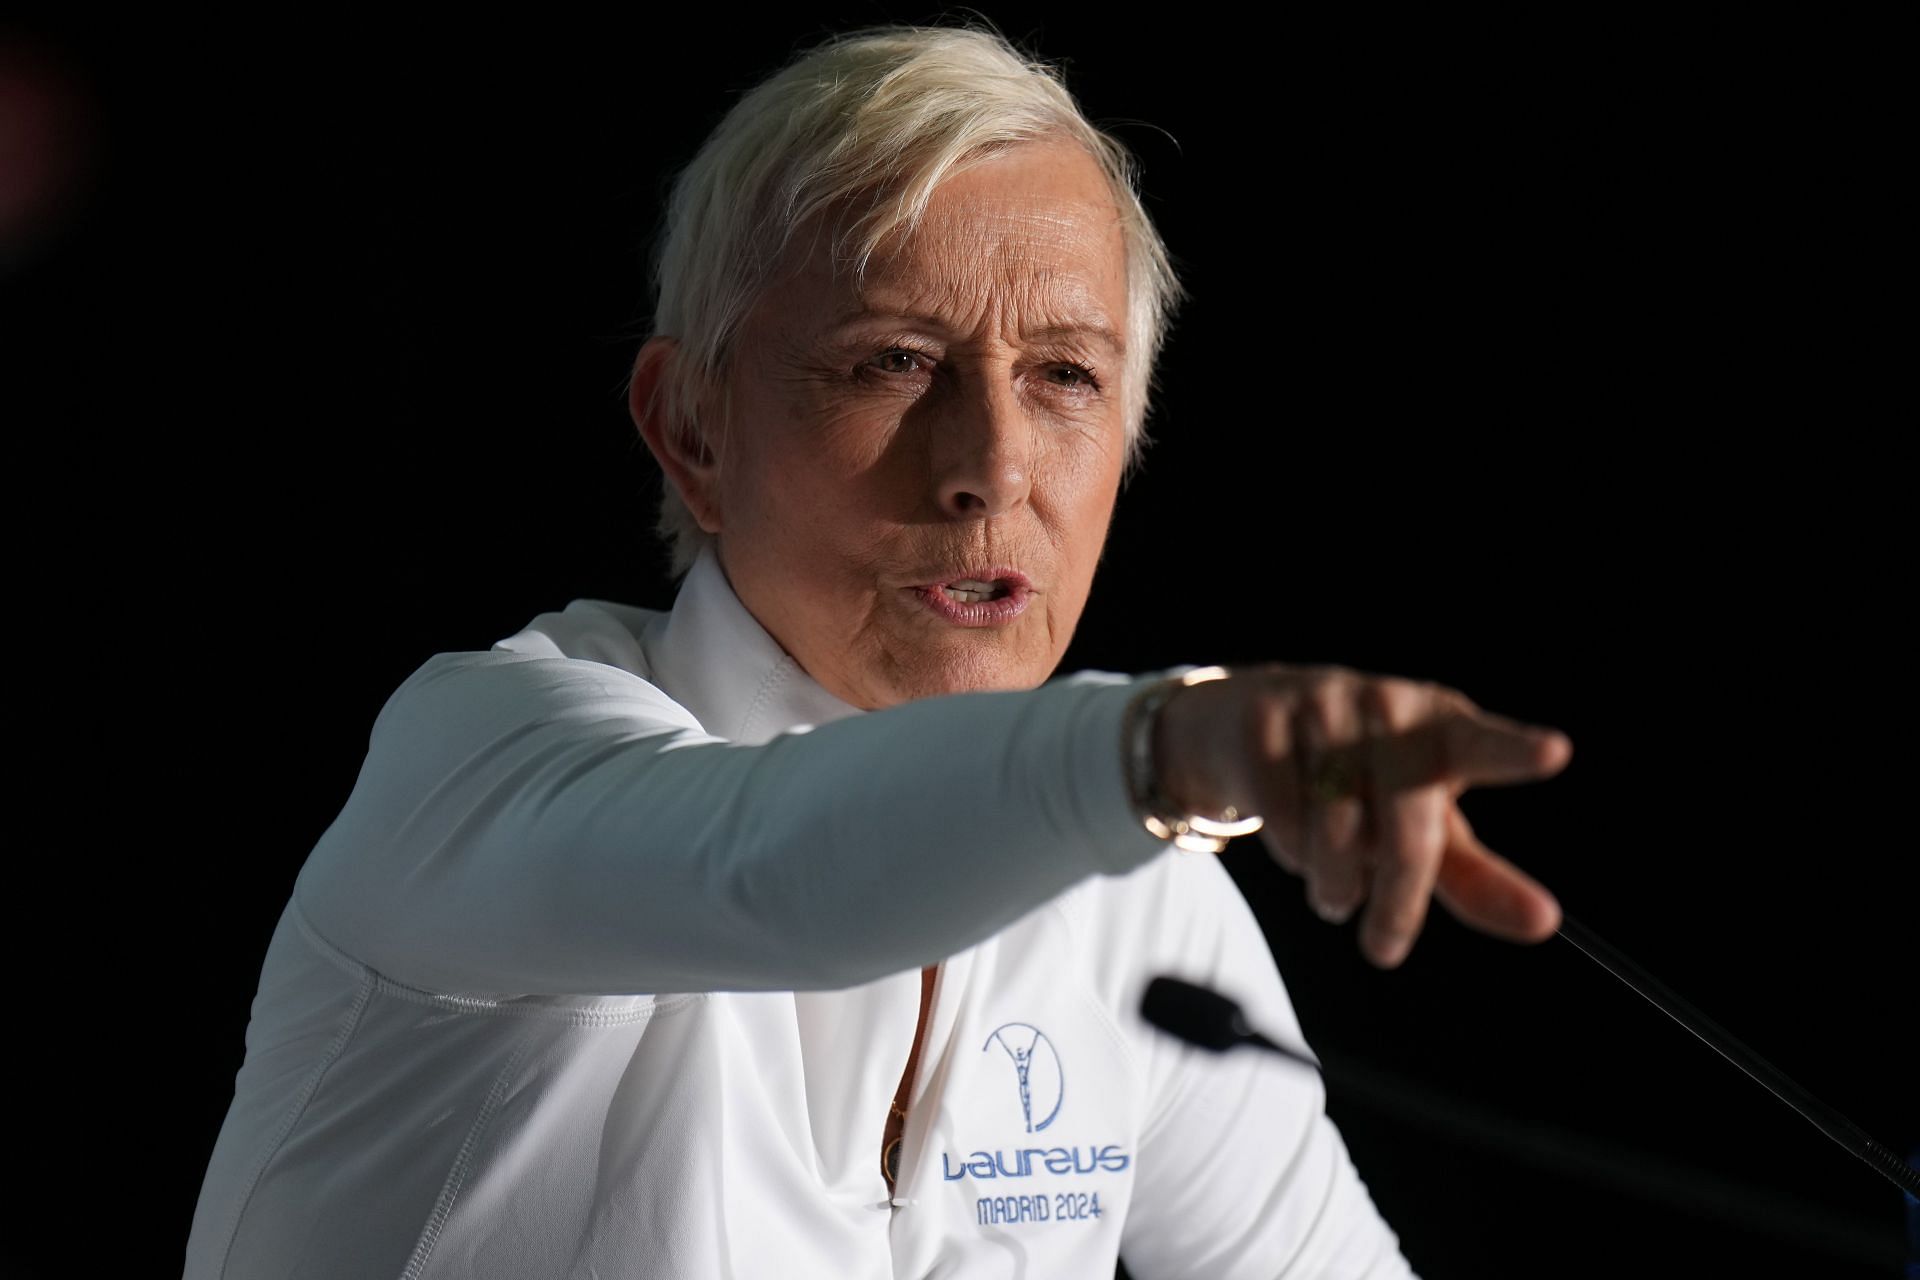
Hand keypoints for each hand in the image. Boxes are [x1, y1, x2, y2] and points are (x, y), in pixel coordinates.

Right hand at [1152, 663, 1571, 968]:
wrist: (1253, 725)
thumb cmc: (1364, 784)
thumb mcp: (1426, 825)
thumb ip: (1479, 876)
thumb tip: (1544, 924)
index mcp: (1443, 726)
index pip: (1485, 746)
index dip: (1517, 753)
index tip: (1556, 753)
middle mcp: (1388, 705)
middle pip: (1406, 830)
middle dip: (1397, 902)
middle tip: (1384, 950)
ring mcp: (1323, 705)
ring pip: (1335, 833)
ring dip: (1334, 884)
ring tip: (1333, 890)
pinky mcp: (1265, 718)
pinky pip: (1281, 817)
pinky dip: (1291, 852)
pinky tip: (1295, 841)